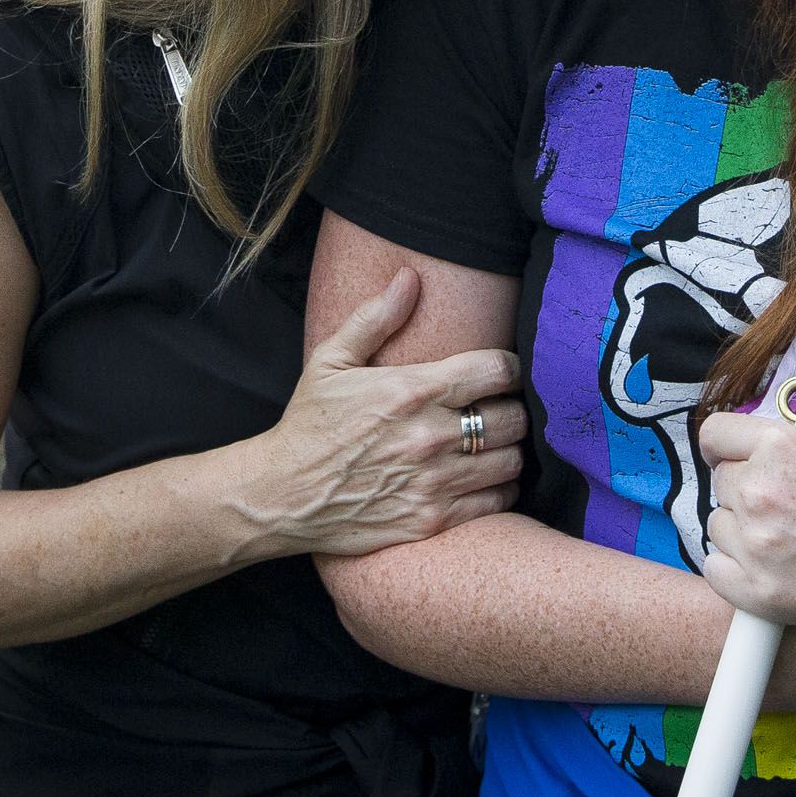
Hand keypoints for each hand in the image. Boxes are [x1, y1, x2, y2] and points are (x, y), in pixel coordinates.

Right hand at [234, 268, 525, 561]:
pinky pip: (495, 502)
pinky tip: (482, 477)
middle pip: (515, 418)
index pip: (498, 370)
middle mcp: (429, 436)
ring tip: (494, 443)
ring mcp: (432, 482)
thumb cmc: (309, 424)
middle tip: (500, 409)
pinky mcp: (430, 520)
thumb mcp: (331, 361)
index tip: (504, 372)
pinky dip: (499, 488)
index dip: (512, 367)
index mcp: (411, 390)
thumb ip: (375, 317)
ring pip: (511, 462)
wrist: (281, 495)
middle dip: (515, 409)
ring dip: (510, 450)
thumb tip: (410, 276)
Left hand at [699, 413, 795, 640]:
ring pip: (719, 526)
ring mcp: (758, 545)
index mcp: (782, 446)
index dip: (725, 448)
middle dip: (747, 490)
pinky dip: (738, 571)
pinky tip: (774, 568)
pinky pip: (717, 571)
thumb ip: (792, 444)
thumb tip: (759, 446)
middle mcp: (762, 490)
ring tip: (792, 540)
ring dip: (744, 531)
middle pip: (720, 482)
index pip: (715, 435)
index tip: (733, 459)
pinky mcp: (760, 593)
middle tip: (787, 507)